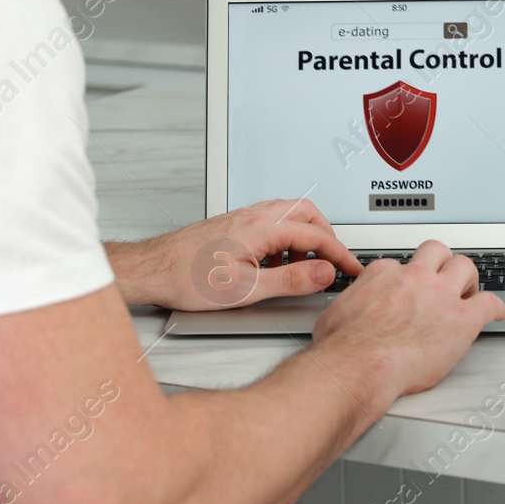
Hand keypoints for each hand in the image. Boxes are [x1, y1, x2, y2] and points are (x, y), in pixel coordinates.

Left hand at [107, 199, 361, 310]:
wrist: (152, 270)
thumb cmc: (187, 279)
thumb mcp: (246, 289)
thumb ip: (290, 280)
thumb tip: (324, 273)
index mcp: (261, 228)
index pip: (315, 235)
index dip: (340, 254)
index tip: (352, 269)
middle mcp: (253, 216)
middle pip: (307, 213)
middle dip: (327, 237)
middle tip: (335, 262)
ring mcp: (242, 218)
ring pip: (288, 214)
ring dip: (305, 236)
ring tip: (306, 267)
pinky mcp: (232, 225)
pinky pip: (270, 221)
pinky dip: (285, 239)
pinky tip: (276, 264)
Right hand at [312, 239, 504, 396]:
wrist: (358, 365)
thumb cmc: (342, 347)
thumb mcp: (335, 314)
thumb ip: (350, 306)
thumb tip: (345, 312)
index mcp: (383, 275)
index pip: (400, 265)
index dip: (406, 278)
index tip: (408, 290)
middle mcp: (414, 278)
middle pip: (436, 252)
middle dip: (441, 263)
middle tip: (444, 278)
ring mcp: (440, 296)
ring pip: (465, 267)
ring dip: (469, 279)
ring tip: (470, 291)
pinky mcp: (461, 320)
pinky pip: (489, 304)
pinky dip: (496, 307)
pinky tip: (496, 313)